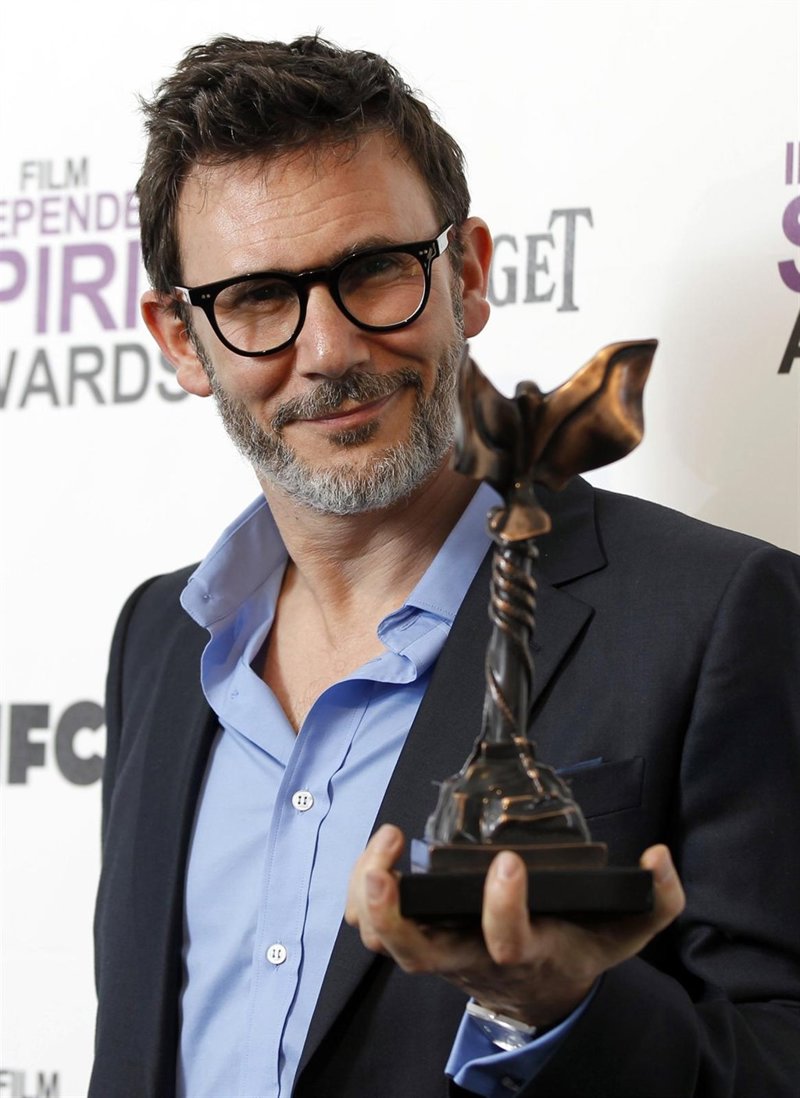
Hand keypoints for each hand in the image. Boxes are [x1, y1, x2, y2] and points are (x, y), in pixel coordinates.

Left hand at [345, 825, 684, 1028]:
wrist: (543, 995)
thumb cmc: (577, 949)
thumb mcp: (626, 931)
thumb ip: (654, 900)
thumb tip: (659, 859)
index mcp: (525, 953)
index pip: (508, 942)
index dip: (503, 908)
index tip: (509, 861)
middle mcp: (470, 958)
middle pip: (415, 953)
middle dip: (395, 912)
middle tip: (392, 854)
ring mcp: (438, 951)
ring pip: (385, 942)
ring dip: (371, 897)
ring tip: (385, 843)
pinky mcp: (420, 937)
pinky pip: (373, 928)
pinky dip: (363, 897)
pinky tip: (377, 856)